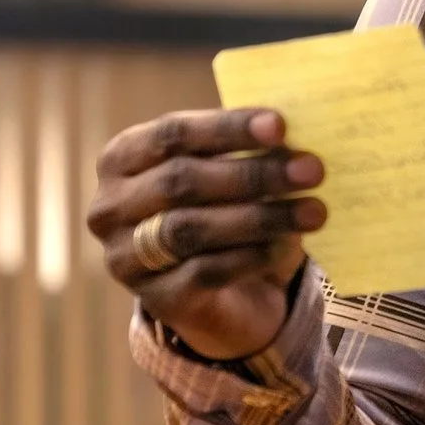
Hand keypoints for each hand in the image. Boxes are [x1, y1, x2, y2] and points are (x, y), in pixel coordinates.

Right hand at [87, 107, 325, 361]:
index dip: (226, 128)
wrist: (222, 289)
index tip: (280, 126)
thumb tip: (295, 133)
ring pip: (191, 229)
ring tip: (314, 210)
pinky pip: (206, 272)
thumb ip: (248, 148)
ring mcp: (125, 257)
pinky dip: (253, 255)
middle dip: (252, 174)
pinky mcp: (156, 298)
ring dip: (260, 217)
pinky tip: (288, 245)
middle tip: (312, 169)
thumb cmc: (225, 206)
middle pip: (181, 181)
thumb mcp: (228, 169)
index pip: (171, 133)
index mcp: (122, 157)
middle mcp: (110, 206)